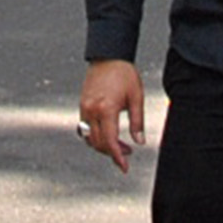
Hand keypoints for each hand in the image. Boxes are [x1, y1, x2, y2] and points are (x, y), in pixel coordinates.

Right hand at [80, 59, 146, 173]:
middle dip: (112, 152)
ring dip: (103, 145)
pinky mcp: (82, 104)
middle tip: (127, 153)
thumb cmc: (123, 73)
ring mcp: (85, 107)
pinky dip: (96, 135)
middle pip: (98, 143)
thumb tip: (140, 141)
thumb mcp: (136, 97)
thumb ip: (138, 121)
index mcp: (106, 109)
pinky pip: (86, 127)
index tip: (124, 167)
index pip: (109, 141)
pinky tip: (108, 133)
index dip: (117, 157)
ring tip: (119, 144)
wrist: (108, 55)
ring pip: (90, 137)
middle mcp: (92, 110)